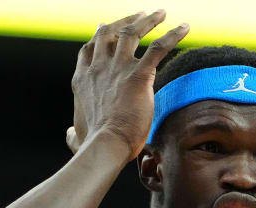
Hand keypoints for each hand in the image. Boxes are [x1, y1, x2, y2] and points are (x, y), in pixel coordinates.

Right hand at [66, 10, 188, 160]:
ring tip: (160, 13)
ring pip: (131, 33)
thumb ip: (74, 133)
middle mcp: (98, 68)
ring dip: (147, 20)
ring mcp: (117, 68)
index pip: (89, 49)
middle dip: (123, 21)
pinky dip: (173, 35)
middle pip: (108, 33)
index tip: (104, 27)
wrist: (106, 145)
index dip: (98, 36)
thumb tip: (71, 134)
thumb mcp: (77, 137)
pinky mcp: (138, 75)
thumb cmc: (93, 146)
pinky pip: (159, 48)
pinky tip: (185, 27)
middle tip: (138, 15)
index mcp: (82, 80)